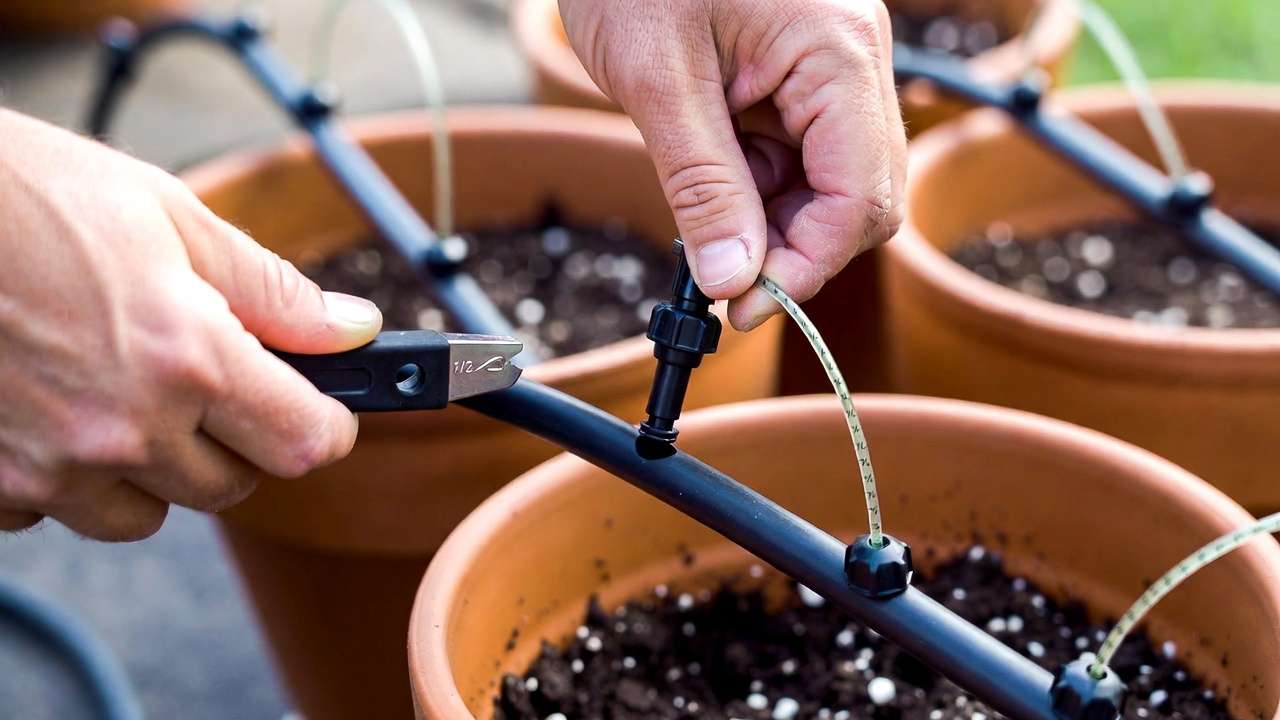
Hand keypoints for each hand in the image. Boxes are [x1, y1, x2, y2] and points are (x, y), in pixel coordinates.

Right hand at [0, 110, 381, 540]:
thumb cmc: (27, 194)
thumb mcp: (171, 216)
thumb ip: (273, 291)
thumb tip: (352, 331)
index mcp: (185, 357)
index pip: (305, 443)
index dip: (324, 425)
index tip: (321, 409)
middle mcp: (123, 428)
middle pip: (232, 484)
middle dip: (237, 436)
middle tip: (206, 375)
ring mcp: (51, 468)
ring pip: (150, 510)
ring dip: (156, 465)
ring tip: (120, 386)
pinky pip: (64, 510)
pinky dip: (73, 473)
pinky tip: (53, 405)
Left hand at [560, 0, 905, 329]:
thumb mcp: (658, 80)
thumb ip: (703, 184)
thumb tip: (734, 278)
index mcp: (836, 53)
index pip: (859, 198)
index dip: (805, 266)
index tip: (741, 304)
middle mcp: (852, 59)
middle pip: (859, 195)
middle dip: (794, 246)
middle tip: (722, 274)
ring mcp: (832, 64)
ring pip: (830, 180)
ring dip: (772, 217)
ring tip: (703, 212)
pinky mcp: (802, 69)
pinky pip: (801, 150)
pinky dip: (760, 183)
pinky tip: (713, 178)